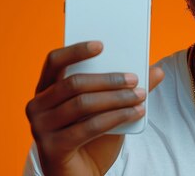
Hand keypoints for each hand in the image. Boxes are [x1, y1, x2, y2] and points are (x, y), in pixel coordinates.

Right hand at [25, 41, 164, 175]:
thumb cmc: (92, 140)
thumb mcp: (109, 110)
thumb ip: (127, 90)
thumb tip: (157, 71)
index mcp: (45, 90)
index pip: (54, 61)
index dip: (76, 51)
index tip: (102, 45)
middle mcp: (37, 106)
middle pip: (73, 82)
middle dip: (108, 79)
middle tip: (135, 78)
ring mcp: (40, 128)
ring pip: (82, 104)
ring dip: (116, 98)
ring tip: (140, 96)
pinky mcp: (51, 147)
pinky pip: (88, 127)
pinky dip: (116, 118)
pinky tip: (136, 113)